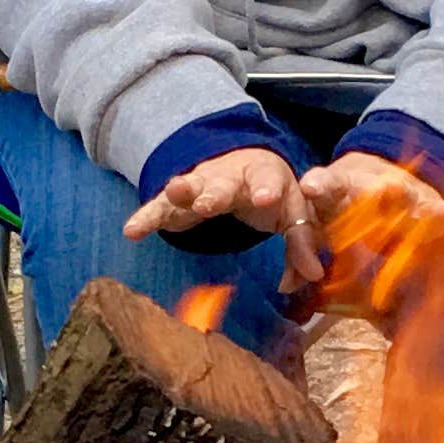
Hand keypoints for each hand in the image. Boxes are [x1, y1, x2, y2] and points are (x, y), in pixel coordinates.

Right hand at [122, 145, 324, 290]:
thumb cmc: (274, 194)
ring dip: (181, 191)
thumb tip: (312, 276)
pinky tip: (131, 230)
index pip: (270, 181)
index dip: (268, 189)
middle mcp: (233, 178)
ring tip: (171, 193)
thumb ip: (301, 244)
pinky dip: (147, 217)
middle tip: (209, 203)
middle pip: (225, 184)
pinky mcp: (180, 198)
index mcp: (267, 177)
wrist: (244, 165)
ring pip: (191, 186)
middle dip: (216, 192)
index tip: (266, 198)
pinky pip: (161, 207)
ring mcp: (203, 184)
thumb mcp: (294, 214)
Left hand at [298, 151, 443, 309]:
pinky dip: (442, 214)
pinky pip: (431, 209)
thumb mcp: (316, 228)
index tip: (312, 186)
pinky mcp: (421, 201)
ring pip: (408, 197)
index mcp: (334, 189)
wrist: (374, 181)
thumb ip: (302, 255)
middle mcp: (367, 185)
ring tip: (436, 209)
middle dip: (383, 193)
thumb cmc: (339, 214)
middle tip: (390, 190)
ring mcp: (397, 192)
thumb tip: (286, 287)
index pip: (325, 184)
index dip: (319, 185)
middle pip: (375, 189)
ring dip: (418, 205)